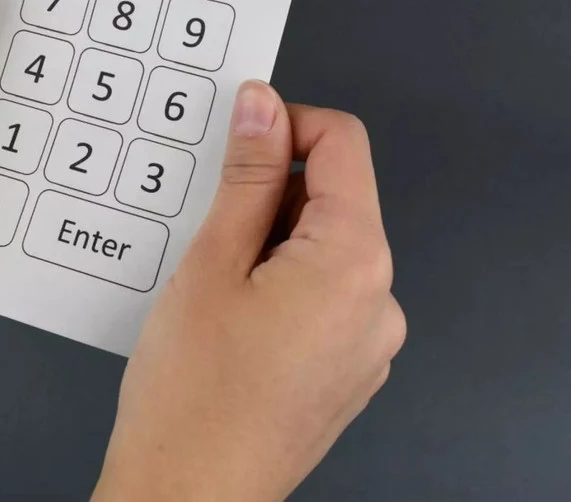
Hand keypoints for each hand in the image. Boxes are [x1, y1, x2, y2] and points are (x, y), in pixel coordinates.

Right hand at [94, 82, 405, 500]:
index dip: (286, 125)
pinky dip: (280, 285)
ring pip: (324, 251)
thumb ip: (246, 178)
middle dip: (271, 194)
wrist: (190, 496)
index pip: (343, 144)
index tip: (238, 136)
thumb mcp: (211, 265)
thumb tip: (262, 108)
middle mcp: (379, 302)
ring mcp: (369, 343)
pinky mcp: (349, 370)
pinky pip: (322, 298)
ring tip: (211, 285)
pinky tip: (230, 317)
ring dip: (271, 242)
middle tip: (206, 225)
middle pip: (335, 200)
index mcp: (354, 264)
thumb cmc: (193, 399)